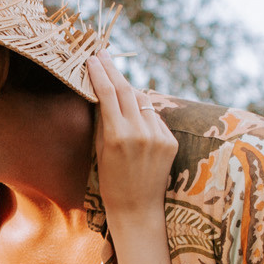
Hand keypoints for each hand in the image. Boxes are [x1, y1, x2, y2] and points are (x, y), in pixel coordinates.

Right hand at [88, 51, 175, 218]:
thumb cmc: (111, 181)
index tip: (92, 58)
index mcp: (117, 136)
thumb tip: (103, 91)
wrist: (137, 208)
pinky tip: (136, 118)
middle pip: (127, 90)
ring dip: (130, 92)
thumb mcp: (100, 150)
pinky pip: (155, 117)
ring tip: (117, 83)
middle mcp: (140, 133)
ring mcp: (158, 137)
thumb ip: (104, 120)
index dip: (99, 73)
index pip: (108, 94)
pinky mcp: (171, 141)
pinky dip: (144, 113)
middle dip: (113, 71)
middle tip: (103, 55)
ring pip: (143, 101)